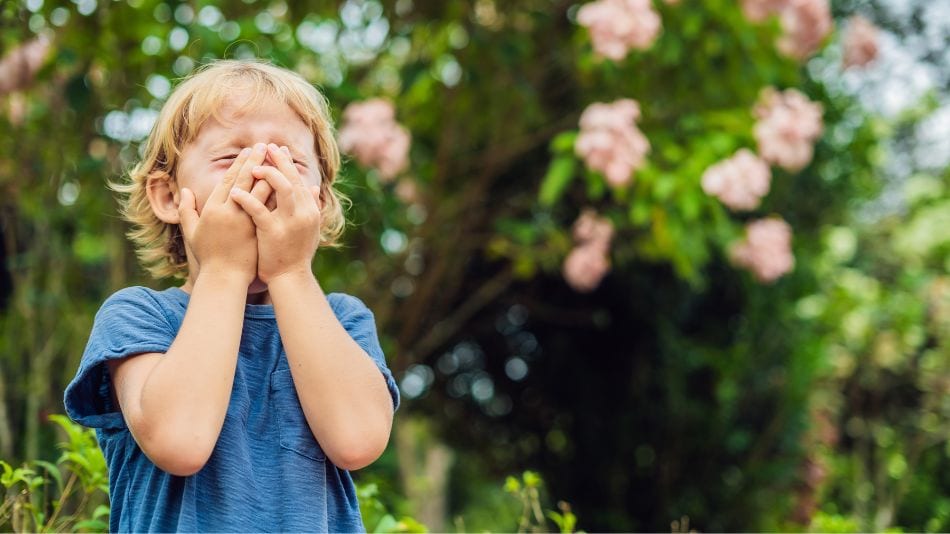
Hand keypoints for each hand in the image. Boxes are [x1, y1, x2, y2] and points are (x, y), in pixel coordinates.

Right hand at [178, 143, 268, 283]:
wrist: (225, 278)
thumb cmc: (208, 256)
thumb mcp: (192, 232)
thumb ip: (187, 210)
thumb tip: (184, 190)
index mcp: (212, 210)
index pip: (228, 181)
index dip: (238, 165)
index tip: (247, 152)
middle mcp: (229, 212)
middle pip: (244, 181)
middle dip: (255, 161)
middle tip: (263, 146)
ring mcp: (245, 221)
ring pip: (259, 191)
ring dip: (269, 172)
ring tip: (276, 159)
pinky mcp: (258, 230)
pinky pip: (270, 207)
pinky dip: (277, 194)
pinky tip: (286, 182)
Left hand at [229, 143, 321, 283]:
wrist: (291, 278)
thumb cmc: (296, 254)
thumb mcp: (309, 229)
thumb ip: (312, 207)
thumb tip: (314, 187)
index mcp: (309, 210)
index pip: (298, 179)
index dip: (287, 163)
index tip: (276, 149)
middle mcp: (303, 213)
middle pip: (291, 178)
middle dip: (278, 160)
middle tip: (264, 146)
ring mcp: (290, 222)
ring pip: (281, 188)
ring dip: (266, 174)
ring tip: (251, 166)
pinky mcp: (273, 231)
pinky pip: (258, 210)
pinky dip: (247, 199)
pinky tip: (235, 192)